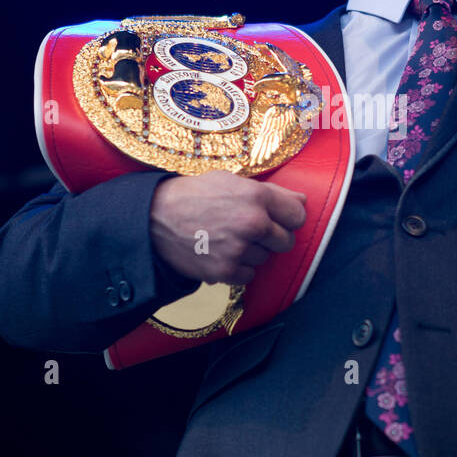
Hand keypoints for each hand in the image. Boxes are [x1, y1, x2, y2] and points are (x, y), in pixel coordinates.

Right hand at [149, 171, 306, 285]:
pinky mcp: (226, 271)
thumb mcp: (231, 181)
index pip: (297, 215)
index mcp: (256, 196)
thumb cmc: (193, 195)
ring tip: (228, 238)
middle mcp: (252, 223)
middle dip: (272, 237)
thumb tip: (302, 201)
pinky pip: (249, 275)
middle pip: (286, 241)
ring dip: (252, 252)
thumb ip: (271, 192)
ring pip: (265, 258)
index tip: (278, 218)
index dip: (288, 217)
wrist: (154, 219)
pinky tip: (221, 252)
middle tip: (249, 229)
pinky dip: (238, 267)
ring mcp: (239, 249)